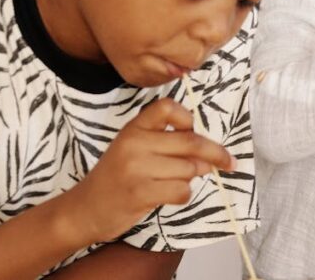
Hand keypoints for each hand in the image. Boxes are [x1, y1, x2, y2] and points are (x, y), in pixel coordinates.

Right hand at [62, 98, 234, 243]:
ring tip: (175, 181)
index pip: (168, 107)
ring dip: (192, 178)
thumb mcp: (136, 150)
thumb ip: (170, 145)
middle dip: (215, 153)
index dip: (188, 118)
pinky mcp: (140, 192)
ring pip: (189, 169)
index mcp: (134, 127)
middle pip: (191, 141)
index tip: (194, 129)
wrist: (85, 208)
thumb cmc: (118, 177)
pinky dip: (182, 195)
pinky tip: (167, 195)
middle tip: (229, 162)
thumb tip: (212, 154)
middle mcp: (135, 143)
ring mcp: (136, 168)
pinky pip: (181, 190)